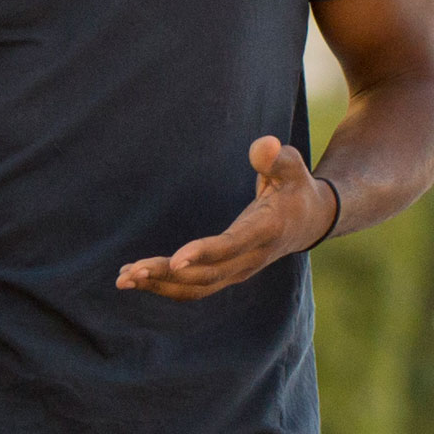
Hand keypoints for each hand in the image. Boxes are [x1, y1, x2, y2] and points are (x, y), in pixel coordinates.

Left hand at [117, 135, 333, 299]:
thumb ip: (277, 158)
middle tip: (129, 272)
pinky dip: (164, 285)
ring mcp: (238, 271)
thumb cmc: (295, 187)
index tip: (176, 259)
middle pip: (206, 275)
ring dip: (160, 285)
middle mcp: (251, 258)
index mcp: (266, 231)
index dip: (205, 253)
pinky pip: (193, 287)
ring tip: (123, 278)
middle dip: (166, 275)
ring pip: (196, 288)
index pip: (233, 246)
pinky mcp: (226, 274)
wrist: (309, 221)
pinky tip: (136, 276)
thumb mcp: (292, 167)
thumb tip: (264, 145)